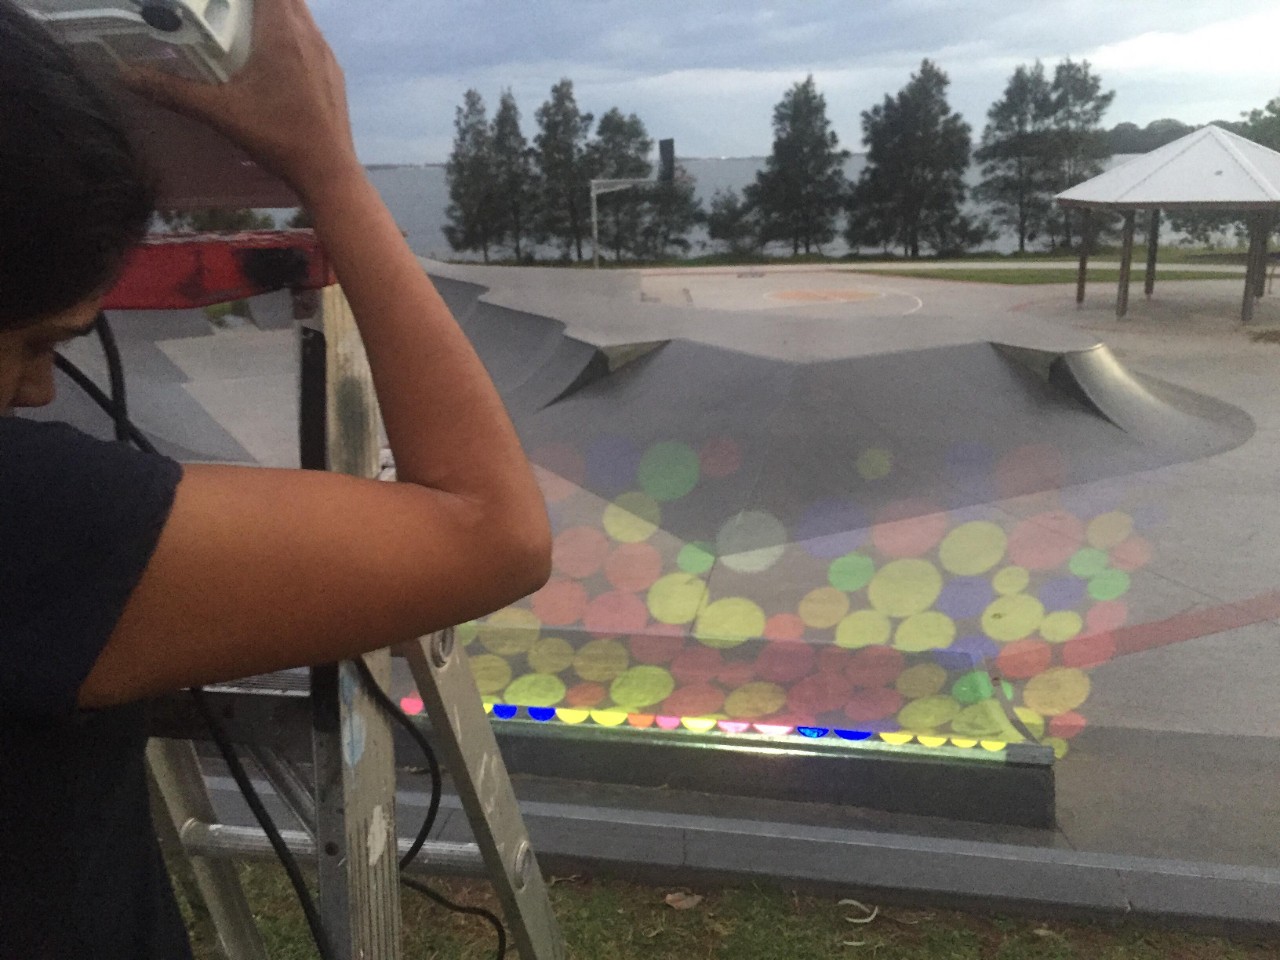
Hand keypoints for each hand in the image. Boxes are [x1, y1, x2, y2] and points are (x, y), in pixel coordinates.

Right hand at [118, 0, 360, 200]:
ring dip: (274, 11)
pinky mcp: (333, 71)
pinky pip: (311, 37)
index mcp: (282, 32)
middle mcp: (309, 33)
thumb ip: (173, 91)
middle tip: (228, 8)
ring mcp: (325, 52)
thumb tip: (127, 75)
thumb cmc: (278, 137)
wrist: (329, 172)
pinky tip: (273, 57)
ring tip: (245, 24)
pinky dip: (291, 33)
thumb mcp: (221, 112)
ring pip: (300, 13)